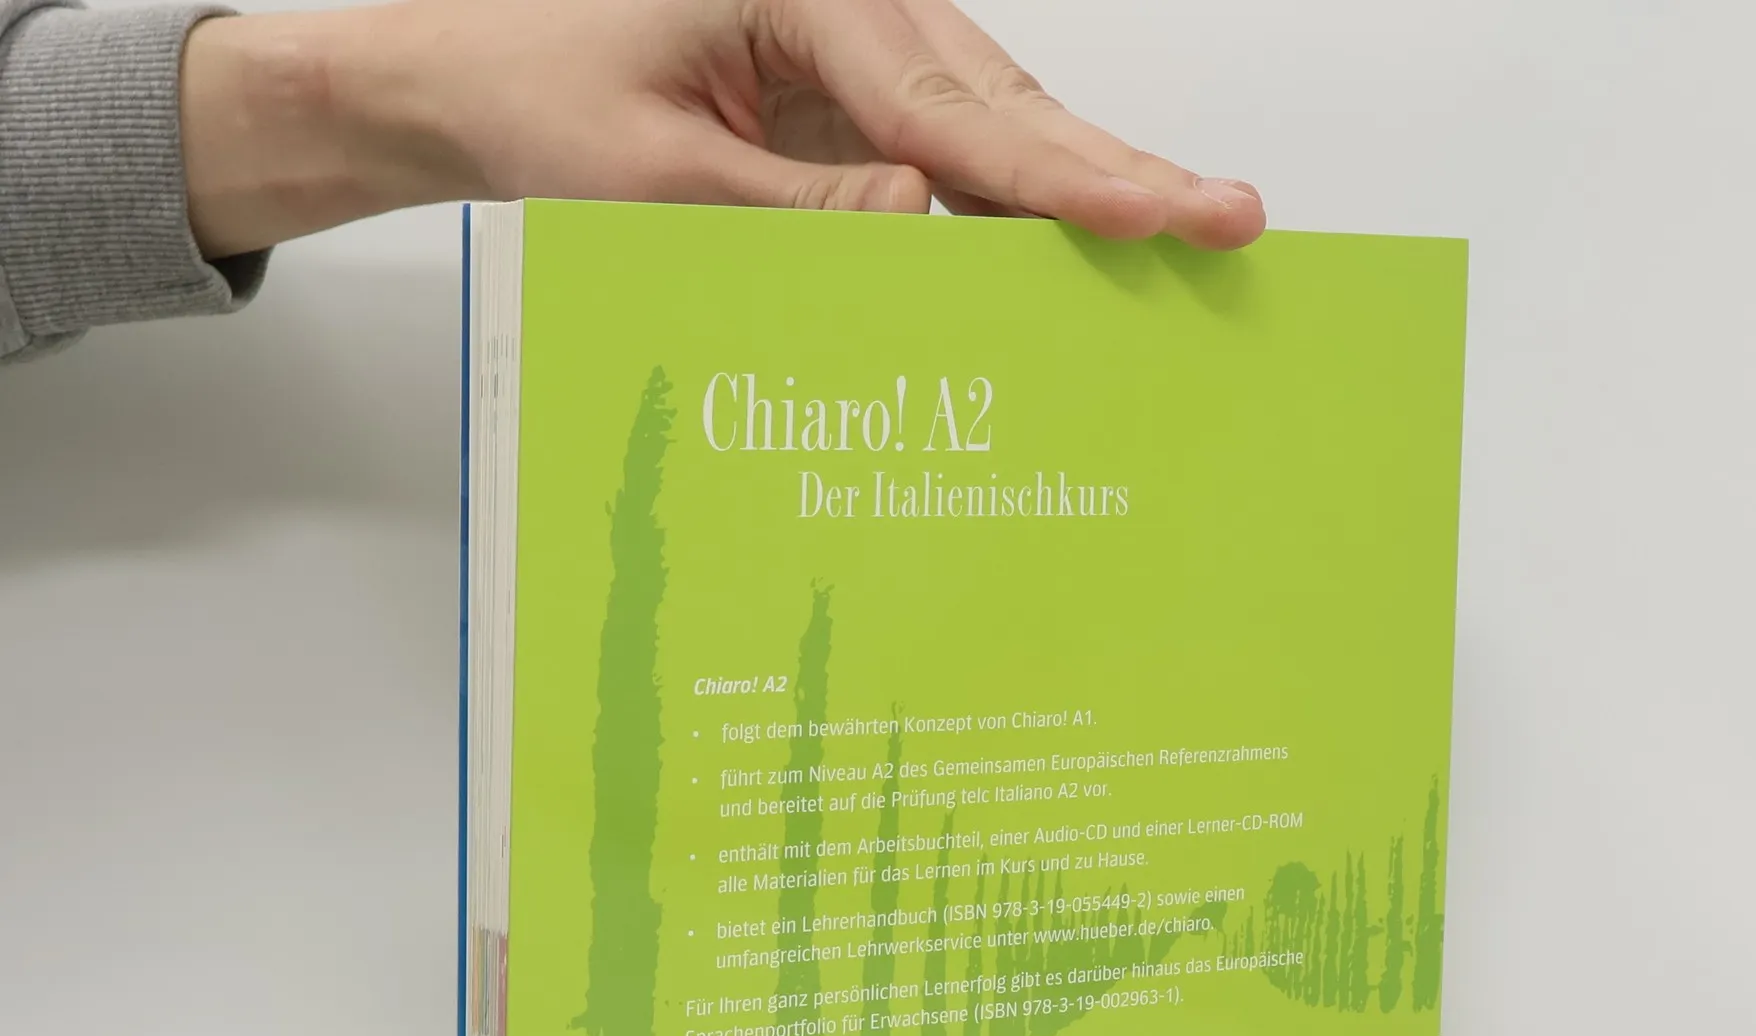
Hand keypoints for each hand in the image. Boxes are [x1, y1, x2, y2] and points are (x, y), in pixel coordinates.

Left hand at [180, 0, 1264, 258]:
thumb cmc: (538, 94)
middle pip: (1007, 102)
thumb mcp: (654, 176)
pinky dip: (1015, 200)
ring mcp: (858, 45)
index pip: (954, 106)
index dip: (1063, 178)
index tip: (1159, 215)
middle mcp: (851, 2)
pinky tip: (1087, 238)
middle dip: (1119, 171)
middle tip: (1233, 217)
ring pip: (996, 123)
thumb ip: (795, 210)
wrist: (468, 67)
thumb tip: (926, 225)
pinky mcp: (851, 92)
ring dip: (1085, 186)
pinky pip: (952, 148)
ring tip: (1191, 228)